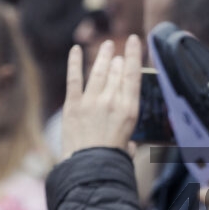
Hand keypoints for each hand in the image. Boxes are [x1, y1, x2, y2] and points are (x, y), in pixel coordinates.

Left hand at [61, 36, 142, 158]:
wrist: (90, 168)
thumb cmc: (112, 161)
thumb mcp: (130, 147)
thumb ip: (130, 140)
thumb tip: (130, 144)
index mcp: (130, 109)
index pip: (133, 75)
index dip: (134, 54)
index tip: (135, 41)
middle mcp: (112, 101)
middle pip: (116, 71)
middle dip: (117, 59)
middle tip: (116, 52)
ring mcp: (92, 101)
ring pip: (98, 71)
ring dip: (102, 56)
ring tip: (105, 46)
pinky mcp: (73, 105)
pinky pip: (74, 79)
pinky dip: (74, 62)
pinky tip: (75, 49)